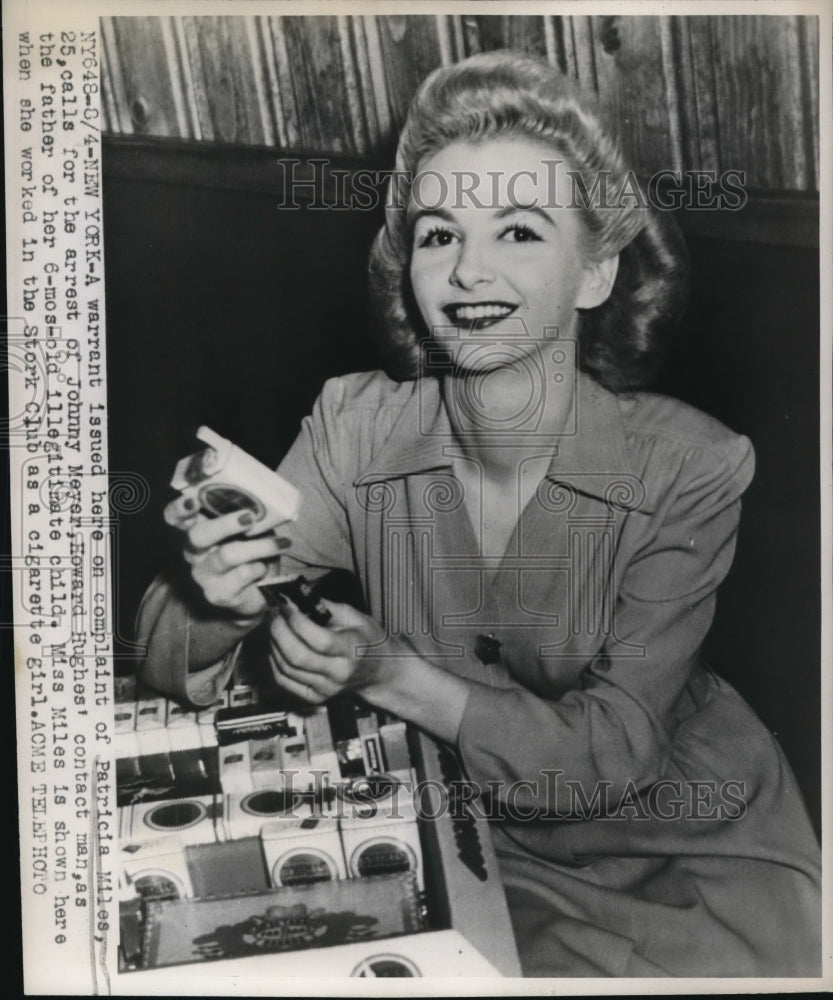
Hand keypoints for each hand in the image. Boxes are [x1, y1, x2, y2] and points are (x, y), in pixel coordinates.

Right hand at [164, 494, 287, 618]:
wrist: (260, 592)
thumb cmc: (254, 551)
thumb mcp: (252, 528)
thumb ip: (248, 513)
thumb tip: (261, 501)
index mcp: (198, 529)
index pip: (175, 517)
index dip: (179, 509)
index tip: (192, 501)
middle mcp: (194, 552)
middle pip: (198, 536)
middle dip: (225, 524)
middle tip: (250, 517)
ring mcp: (203, 574)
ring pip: (226, 555)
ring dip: (258, 547)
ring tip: (281, 543)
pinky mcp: (217, 594)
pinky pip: (240, 575)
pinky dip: (259, 568)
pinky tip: (265, 567)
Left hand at [268, 597, 397, 703]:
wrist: (378, 673)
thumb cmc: (368, 641)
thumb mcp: (355, 617)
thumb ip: (326, 606)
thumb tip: (297, 594)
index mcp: (352, 651)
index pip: (318, 639)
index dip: (296, 620)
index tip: (285, 603)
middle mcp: (338, 674)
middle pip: (297, 656)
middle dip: (279, 631)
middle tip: (275, 614)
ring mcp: (325, 689)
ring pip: (286, 668)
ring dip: (273, 643)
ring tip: (275, 626)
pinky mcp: (314, 697)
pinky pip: (284, 680)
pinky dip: (274, 661)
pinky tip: (276, 646)